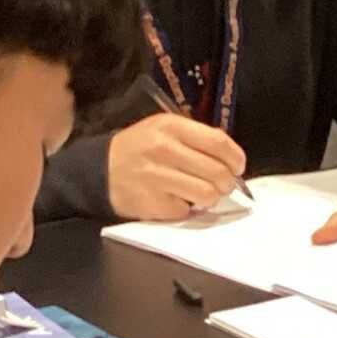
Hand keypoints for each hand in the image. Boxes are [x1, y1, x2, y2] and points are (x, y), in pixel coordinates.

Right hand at [107, 114, 245, 219]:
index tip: (238, 166)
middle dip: (227, 182)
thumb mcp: (163, 129)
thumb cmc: (138, 149)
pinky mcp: (153, 203)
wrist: (98, 170)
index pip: (219, 142)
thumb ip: (195, 137)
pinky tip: (176, 200)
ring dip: (210, 198)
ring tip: (201, 194)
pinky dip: (186, 209)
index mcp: (171, 126)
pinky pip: (187, 211)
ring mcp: (158, 178)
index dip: (236, 158)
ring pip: (208, 194)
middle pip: (218, 171)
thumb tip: (230, 158)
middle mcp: (164, 149)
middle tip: (222, 184)